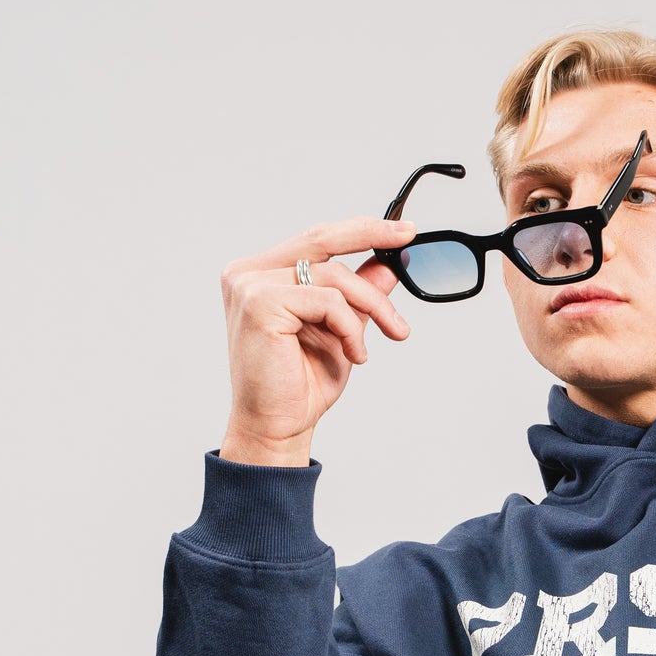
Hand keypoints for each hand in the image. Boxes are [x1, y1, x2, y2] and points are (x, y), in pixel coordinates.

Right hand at [218, 218, 415, 465]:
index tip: (401, 229)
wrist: (278, 426)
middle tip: (407, 239)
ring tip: (383, 338)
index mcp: (260, 273)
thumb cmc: (300, 383)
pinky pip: (328, 301)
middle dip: (370, 236)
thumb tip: (390, 260)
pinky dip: (350, 328)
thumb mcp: (341, 327)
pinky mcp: (260, 303)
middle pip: (321, 241)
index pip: (314, 238)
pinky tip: (355, 354)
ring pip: (333, 275)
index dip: (359, 229)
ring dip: (370, 307)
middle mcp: (248, 273)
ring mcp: (249, 285)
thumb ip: (358, 292)